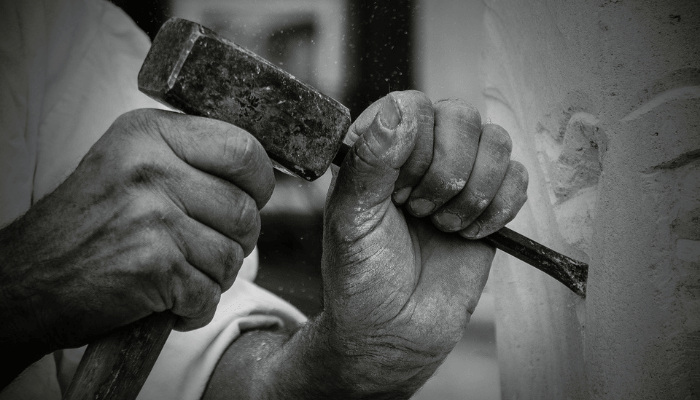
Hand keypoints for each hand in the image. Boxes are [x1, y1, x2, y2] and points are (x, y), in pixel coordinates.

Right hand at [0, 109, 273, 356]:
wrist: (30, 278)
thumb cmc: (90, 224)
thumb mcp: (130, 163)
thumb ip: (189, 158)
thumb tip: (259, 176)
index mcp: (149, 133)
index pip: (243, 148)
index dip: (259, 182)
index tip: (250, 198)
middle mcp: (151, 169)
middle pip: (246, 210)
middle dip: (240, 240)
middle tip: (208, 248)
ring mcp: (153, 217)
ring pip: (232, 256)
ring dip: (215, 278)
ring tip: (181, 274)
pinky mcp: (153, 265)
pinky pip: (209, 294)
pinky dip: (194, 308)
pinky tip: (168, 300)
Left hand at [200, 91, 527, 399]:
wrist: (394, 331)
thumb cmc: (362, 277)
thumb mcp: (351, 219)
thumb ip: (371, 162)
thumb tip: (397, 108)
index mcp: (379, 150)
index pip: (413, 105)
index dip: (415, 145)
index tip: (398, 193)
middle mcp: (421, 155)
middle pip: (461, 116)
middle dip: (446, 172)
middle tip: (419, 211)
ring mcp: (460, 178)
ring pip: (497, 141)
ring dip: (473, 192)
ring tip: (442, 225)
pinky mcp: (490, 205)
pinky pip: (518, 178)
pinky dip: (498, 209)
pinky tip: (467, 233)